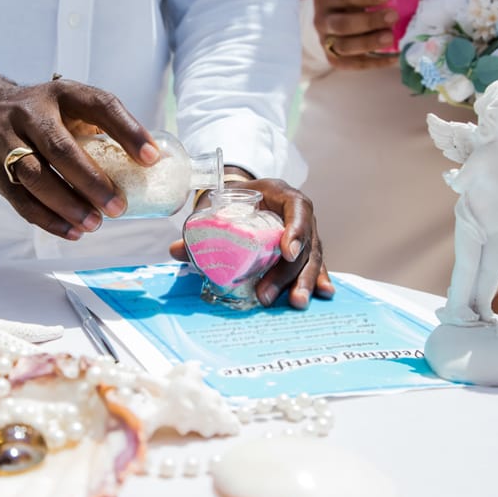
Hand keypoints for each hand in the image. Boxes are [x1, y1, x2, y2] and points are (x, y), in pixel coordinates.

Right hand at [0, 69, 159, 238]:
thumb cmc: (47, 115)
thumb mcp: (74, 106)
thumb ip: (106, 127)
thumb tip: (151, 162)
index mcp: (61, 94)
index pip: (99, 105)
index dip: (127, 130)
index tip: (151, 157)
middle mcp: (30, 114)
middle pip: (59, 147)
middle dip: (91, 181)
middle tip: (118, 207)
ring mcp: (6, 141)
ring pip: (35, 176)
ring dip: (67, 205)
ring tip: (95, 224)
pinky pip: (21, 200)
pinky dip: (48, 220)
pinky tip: (73, 232)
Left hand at [169, 178, 334, 308]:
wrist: (248, 197)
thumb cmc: (235, 200)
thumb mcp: (221, 206)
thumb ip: (200, 227)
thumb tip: (174, 251)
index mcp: (281, 194)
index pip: (296, 207)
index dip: (295, 229)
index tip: (287, 251)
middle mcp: (299, 213)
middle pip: (305, 241)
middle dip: (289, 271)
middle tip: (269, 294)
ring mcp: (307, 231)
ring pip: (313, 256)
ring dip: (304, 281)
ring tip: (296, 303)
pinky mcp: (307, 248)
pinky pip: (316, 263)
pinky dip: (318, 278)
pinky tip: (323, 294)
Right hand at [313, 0, 399, 69]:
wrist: (350, 18)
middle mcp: (321, 22)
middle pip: (342, 24)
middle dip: (368, 22)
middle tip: (393, 17)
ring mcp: (326, 43)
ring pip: (345, 47)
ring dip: (369, 43)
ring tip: (391, 38)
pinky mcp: (335, 60)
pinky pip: (354, 64)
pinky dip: (375, 62)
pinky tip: (394, 56)